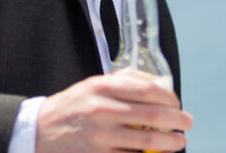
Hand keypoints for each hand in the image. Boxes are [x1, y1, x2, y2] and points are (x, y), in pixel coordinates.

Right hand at [35, 72, 192, 152]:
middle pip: (152, 115)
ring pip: (146, 141)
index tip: (177, 103)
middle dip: (177, 120)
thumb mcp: (92, 85)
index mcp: (102, 86)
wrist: (38, 132)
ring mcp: (100, 136)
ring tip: (179, 142)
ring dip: (169, 143)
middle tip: (187, 123)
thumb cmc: (72, 107)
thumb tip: (158, 85)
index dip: (169, 97)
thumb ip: (123, 81)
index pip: (147, 89)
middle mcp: (102, 109)